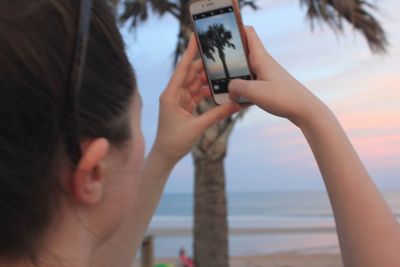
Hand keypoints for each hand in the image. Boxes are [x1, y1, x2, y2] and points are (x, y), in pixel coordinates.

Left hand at [151, 35, 241, 165]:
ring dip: (207, 78)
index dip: (190, 52)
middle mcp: (174, 94)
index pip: (182, 68)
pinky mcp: (184, 107)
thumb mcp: (198, 126)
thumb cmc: (174, 141)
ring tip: (222, 69)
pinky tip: (218, 87)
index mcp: (171, 94)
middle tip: (218, 52)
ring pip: (195, 83)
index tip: (196, 37)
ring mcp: (179, 100)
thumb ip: (218, 114)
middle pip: (190, 73)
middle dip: (203, 63)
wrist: (165, 155)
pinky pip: (197, 94)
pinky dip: (207, 91)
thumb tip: (237, 104)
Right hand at [228, 27, 325, 126]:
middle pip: (241, 54)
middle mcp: (262, 63)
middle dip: (226, 59)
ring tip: (219, 88)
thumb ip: (236, 87)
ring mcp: (265, 75)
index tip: (220, 35)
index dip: (234, 29)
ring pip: (243, 72)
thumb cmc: (283, 98)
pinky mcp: (268, 87)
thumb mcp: (254, 92)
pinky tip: (236, 103)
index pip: (247, 32)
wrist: (305, 110)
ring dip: (232, 79)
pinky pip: (249, 86)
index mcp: (260, 58)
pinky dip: (241, 92)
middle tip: (211, 68)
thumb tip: (229, 89)